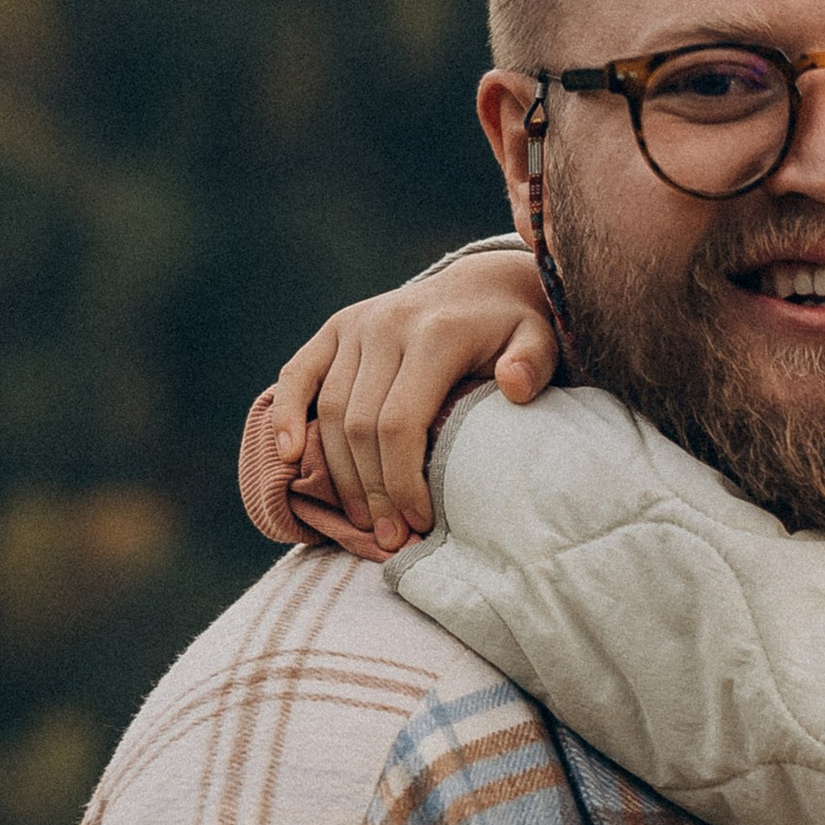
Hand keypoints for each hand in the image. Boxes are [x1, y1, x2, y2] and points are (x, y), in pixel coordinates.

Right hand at [270, 250, 556, 553]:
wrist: (484, 287)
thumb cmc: (516, 331)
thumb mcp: (540, 340)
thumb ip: (533, 363)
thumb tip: (514, 385)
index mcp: (433, 334)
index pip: (400, 424)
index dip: (402, 482)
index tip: (419, 524)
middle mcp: (385, 325)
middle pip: (360, 426)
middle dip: (373, 490)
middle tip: (391, 537)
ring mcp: (356, 324)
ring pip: (329, 412)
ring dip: (341, 474)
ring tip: (365, 521)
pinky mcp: (336, 327)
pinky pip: (298, 374)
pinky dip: (285, 415)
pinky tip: (288, 458)